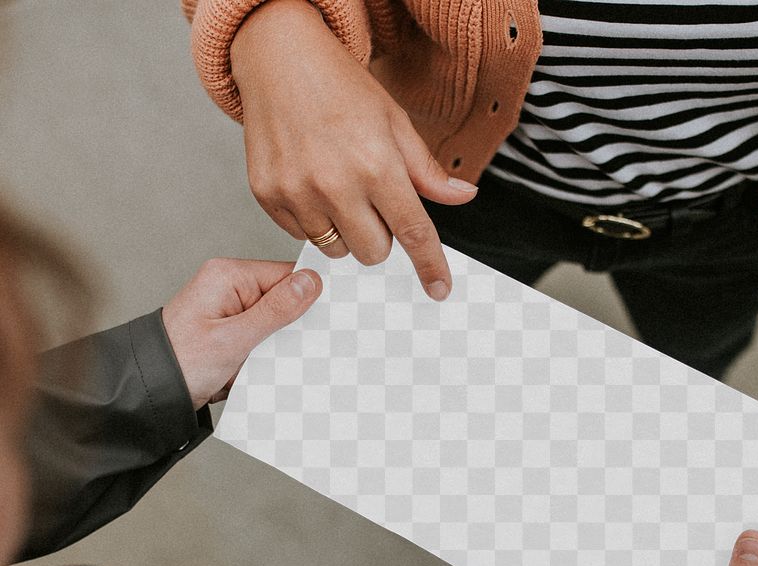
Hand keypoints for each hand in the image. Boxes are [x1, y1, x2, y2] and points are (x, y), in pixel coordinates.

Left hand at [161, 258, 321, 409]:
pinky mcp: (230, 329)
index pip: (286, 275)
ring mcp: (230, 308)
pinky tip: (251, 368)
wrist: (153, 391)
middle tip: (276, 351)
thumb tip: (309, 282)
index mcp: (229, 276)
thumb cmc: (182, 362)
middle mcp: (229, 286)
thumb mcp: (234, 339)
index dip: (306, 299)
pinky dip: (262, 355)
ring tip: (255, 363)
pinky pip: (260, 338)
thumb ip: (275, 310)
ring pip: (274, 323)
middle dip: (286, 329)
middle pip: (282, 299)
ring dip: (273, 347)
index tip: (318, 324)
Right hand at [230, 0, 477, 300]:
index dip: (429, 266)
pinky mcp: (268, 195)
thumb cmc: (340, 88)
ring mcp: (297, 192)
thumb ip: (428, 171)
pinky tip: (310, 183)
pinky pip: (303, 237)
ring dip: (346, 230)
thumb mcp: (395, 123)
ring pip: (337, 250)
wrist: (279, 58)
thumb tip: (464, 196)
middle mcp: (335, 183)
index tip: (439, 289)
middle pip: (373, 253)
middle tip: (370, 200)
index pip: (412, 232)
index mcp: (377, 165)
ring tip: (337, 188)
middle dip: (380, 236)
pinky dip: (313, 220)